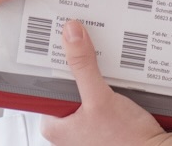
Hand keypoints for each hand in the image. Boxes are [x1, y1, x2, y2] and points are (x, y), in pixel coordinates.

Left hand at [41, 19, 171, 145]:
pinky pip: (102, 98)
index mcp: (55, 127)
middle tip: (85, 46)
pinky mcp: (106, 125)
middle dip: (79, 68)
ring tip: (103, 60)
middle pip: (68, 86)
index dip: (55, 63)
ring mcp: (88, 128)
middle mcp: (69, 130)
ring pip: (87, 91)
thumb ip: (83, 67)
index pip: (45, 86)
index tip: (62, 42)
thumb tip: (71, 36)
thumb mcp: (99, 98)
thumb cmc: (126, 142)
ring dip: (96, 76)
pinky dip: (109, 86)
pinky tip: (117, 78)